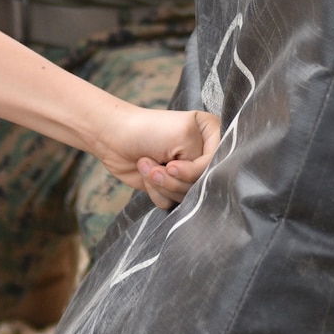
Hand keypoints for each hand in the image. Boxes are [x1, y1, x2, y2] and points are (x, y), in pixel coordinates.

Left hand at [99, 107, 219, 209]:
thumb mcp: (184, 137)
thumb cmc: (149, 130)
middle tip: (159, 167)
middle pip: (205, 183)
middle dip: (176, 179)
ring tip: (148, 166)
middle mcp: (203, 153)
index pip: (220, 164)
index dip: (195, 171)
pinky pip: (173, 203)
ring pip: (188, 195)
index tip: (173, 166)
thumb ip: (202, 163)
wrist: (113, 137)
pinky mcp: (171, 185)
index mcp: (211, 133)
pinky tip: (146, 175)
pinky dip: (157, 192)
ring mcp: (187, 170)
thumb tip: (201, 187)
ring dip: (164, 185)